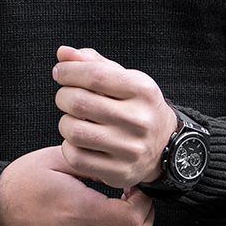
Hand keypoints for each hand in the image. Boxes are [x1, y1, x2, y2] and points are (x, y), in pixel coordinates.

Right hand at [0, 146, 153, 225]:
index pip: (132, 218)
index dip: (143, 201)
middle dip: (145, 214)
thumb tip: (121, 171)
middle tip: (133, 198)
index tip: (134, 188)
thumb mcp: (57, 159)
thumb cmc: (24, 181)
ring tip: (124, 214)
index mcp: (79, 209)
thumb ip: (93, 164)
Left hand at [52, 46, 177, 189]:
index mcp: (142, 90)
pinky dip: (69, 147)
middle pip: (79, 102)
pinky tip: (78, 141)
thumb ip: (94, 64)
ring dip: (65, 123)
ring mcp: (130, 149)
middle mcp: (139, 119)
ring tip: (73, 119)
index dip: (69, 71)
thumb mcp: (125, 80)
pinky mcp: (119, 172)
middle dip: (63, 96)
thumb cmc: (137, 107)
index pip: (95, 75)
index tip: (60, 72)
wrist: (164, 146)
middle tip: (66, 97)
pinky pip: (76, 157)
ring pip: (74, 132)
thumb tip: (63, 53)